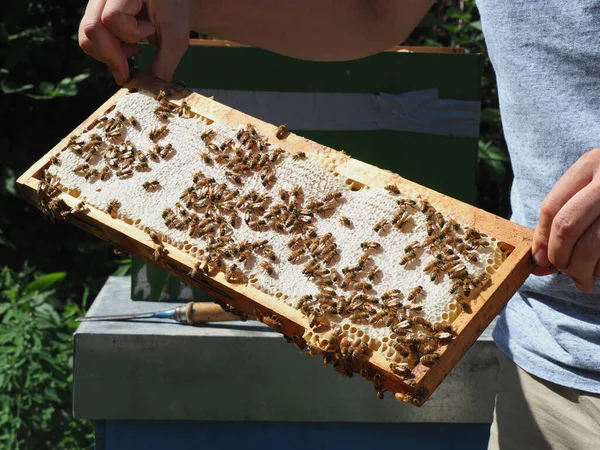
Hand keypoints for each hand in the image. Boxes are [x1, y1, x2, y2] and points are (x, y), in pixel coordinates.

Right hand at [79, 0, 190, 84]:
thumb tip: (153, 90)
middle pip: (91, 28)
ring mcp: (96, 2)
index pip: (112, 17)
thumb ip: (165, 62)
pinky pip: (90, 36)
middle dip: (112, 54)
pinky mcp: (95, 12)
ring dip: (109, 53)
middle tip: (130, 67)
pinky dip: (107, 49)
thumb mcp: (175, 35)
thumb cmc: (174, 11)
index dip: (130, 34)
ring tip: (132, 50)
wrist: (169, 0)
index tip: (150, 31)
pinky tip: (126, 45)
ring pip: (86, 35)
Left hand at [532, 148, 599, 291]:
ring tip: (582, 279)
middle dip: (559, 256)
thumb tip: (538, 261)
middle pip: (567, 225)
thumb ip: (564, 217)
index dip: (542, 239)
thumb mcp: (592, 191)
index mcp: (592, 163)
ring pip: (591, 246)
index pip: (552, 207)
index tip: (539, 259)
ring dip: (581, 270)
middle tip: (562, 270)